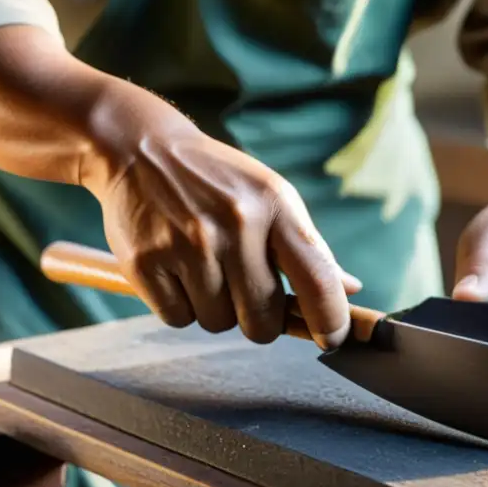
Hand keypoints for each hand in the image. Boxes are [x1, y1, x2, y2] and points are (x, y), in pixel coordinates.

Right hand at [83, 87, 359, 348]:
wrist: (139, 147)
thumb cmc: (216, 181)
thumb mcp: (270, 196)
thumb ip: (308, 248)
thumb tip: (349, 290)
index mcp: (275, 205)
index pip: (318, 280)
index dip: (331, 321)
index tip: (332, 339)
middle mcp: (236, 223)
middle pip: (263, 322)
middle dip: (256, 319)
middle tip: (241, 287)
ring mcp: (188, 244)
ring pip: (217, 323)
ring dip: (212, 308)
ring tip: (200, 265)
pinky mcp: (147, 262)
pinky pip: (177, 319)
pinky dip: (178, 305)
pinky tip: (173, 268)